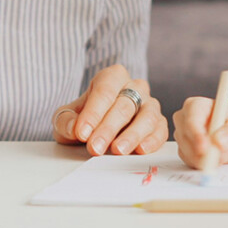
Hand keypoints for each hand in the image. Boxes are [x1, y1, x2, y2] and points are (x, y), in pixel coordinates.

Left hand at [52, 64, 167, 154]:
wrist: (97, 127)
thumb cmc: (85, 118)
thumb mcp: (67, 117)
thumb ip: (66, 121)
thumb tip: (74, 129)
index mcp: (112, 77)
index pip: (104, 91)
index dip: (93, 113)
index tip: (82, 133)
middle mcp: (135, 86)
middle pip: (124, 105)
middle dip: (108, 128)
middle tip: (95, 147)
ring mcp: (149, 104)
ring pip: (147, 117)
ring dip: (132, 135)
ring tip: (118, 150)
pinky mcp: (159, 123)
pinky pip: (160, 130)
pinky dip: (152, 140)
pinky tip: (141, 150)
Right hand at [172, 97, 227, 168]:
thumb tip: (218, 142)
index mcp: (196, 106)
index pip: (191, 121)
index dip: (196, 135)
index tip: (205, 149)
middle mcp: (185, 120)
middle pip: (185, 139)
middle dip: (206, 151)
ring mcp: (184, 137)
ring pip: (189, 154)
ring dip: (212, 158)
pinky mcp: (186, 152)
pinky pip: (192, 163)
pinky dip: (209, 164)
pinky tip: (222, 156)